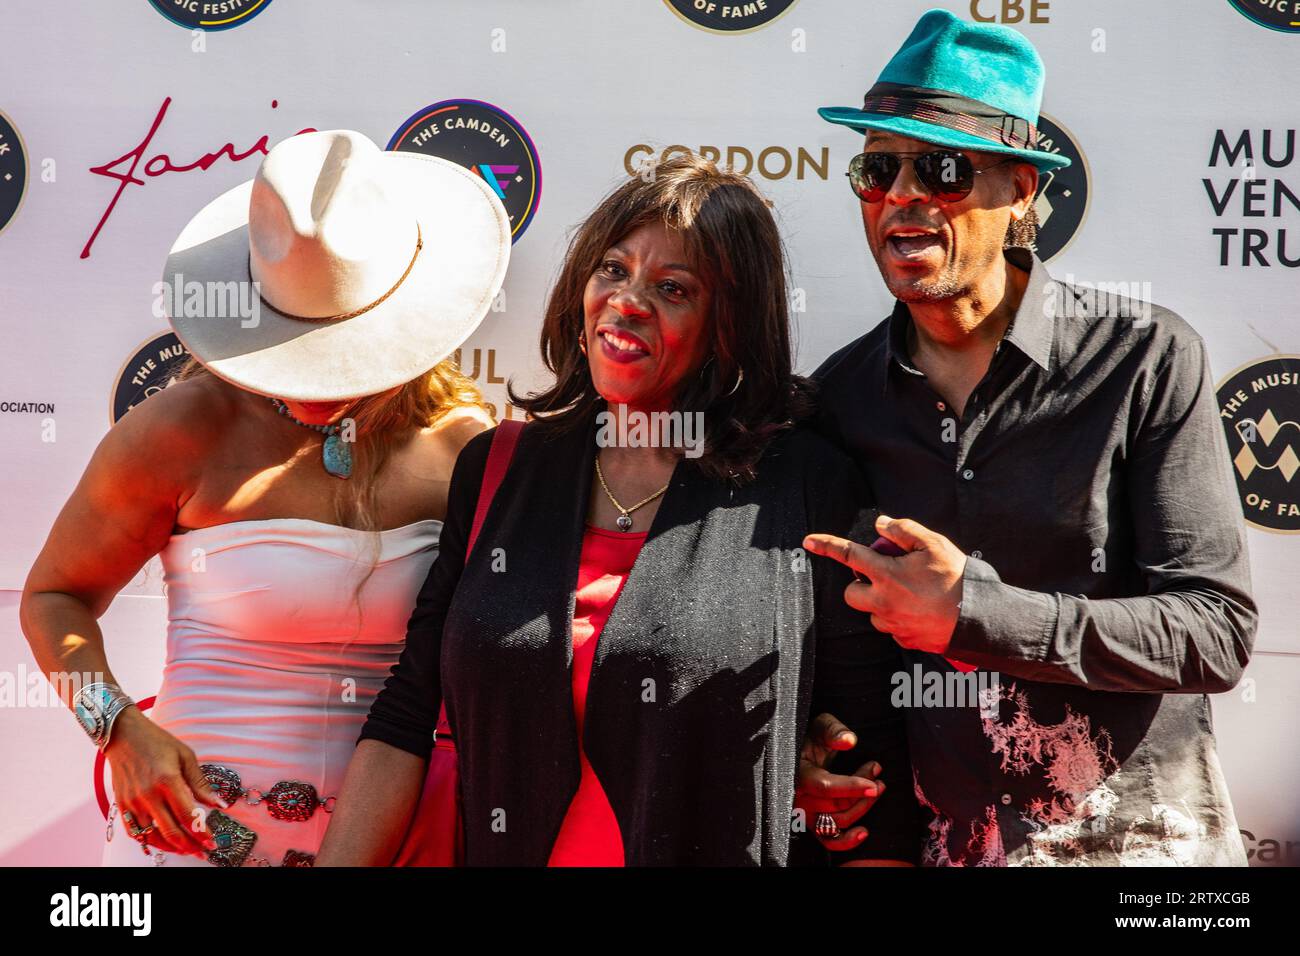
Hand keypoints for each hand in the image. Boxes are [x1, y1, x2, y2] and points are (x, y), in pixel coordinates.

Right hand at [104, 707, 225, 855]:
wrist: (123, 735)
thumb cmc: (156, 742)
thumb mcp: (185, 756)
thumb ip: (200, 783)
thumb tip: (218, 804)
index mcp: (168, 781)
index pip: (188, 816)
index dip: (202, 832)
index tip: (212, 841)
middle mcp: (148, 795)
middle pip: (171, 831)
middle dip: (190, 846)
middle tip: (203, 851)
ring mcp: (132, 802)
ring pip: (152, 836)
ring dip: (171, 847)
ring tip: (187, 850)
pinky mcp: (122, 805)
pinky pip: (134, 832)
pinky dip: (149, 841)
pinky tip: (162, 843)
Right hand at [794, 712, 885, 851]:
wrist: (802, 750)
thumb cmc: (812, 737)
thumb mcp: (821, 725)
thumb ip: (834, 731)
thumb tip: (849, 740)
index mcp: (798, 773)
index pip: (825, 786)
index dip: (851, 787)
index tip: (873, 784)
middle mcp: (799, 798)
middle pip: (836, 805)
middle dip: (862, 791)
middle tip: (877, 774)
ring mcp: (806, 813)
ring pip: (838, 822)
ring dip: (862, 808)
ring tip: (877, 787)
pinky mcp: (814, 823)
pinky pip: (829, 841)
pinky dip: (846, 842)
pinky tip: (864, 832)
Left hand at [804, 514, 966, 653]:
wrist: (979, 618)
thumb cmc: (958, 579)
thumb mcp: (934, 544)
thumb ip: (905, 530)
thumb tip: (881, 524)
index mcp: (887, 575)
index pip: (849, 555)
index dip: (827, 545)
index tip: (808, 541)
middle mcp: (883, 601)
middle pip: (850, 593)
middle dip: (860, 583)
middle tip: (885, 576)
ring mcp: (892, 623)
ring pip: (870, 611)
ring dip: (880, 602)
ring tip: (910, 594)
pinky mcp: (903, 639)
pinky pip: (890, 627)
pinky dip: (897, 618)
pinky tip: (919, 610)